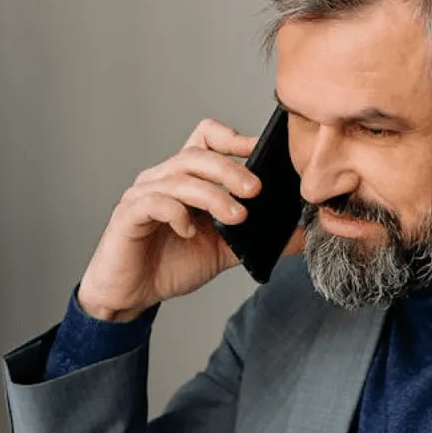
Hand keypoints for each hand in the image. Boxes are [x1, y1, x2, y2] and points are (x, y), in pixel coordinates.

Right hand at [77, 118, 305, 320]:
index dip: (233, 138)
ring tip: (236, 217)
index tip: (262, 152)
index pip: (205, 137)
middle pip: (196, 154)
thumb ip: (258, 238)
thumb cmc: (172, 264)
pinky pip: (153, 202)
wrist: (133, 294)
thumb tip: (303, 235)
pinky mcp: (128, 216)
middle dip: (230, 169)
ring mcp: (142, 195)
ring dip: (212, 195)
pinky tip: (190, 231)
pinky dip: (177, 212)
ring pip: (179, 178)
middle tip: (256, 191)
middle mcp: (162, 178)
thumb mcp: (225, 250)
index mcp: (185, 178)